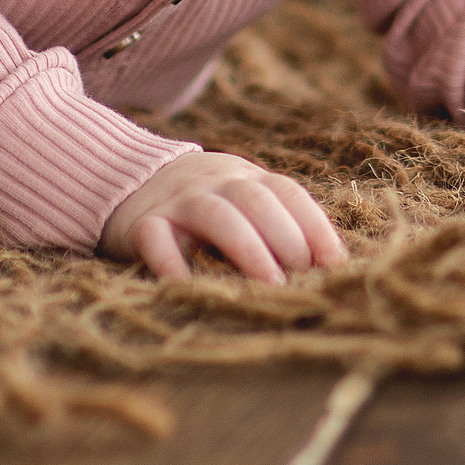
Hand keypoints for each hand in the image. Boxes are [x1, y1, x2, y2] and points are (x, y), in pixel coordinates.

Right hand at [101, 150, 347, 281]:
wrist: (129, 180)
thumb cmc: (203, 204)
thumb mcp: (239, 199)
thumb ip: (275, 222)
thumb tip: (329, 270)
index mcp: (244, 176)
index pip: (287, 192)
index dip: (315, 226)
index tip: (335, 264)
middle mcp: (214, 182)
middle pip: (256, 200)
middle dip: (286, 238)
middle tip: (302, 279)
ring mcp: (177, 201)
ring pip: (214, 214)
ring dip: (247, 248)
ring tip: (269, 286)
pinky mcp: (142, 223)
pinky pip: (156, 239)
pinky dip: (172, 264)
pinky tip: (189, 288)